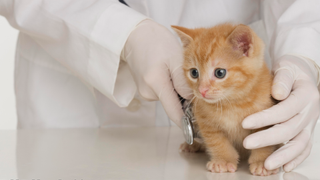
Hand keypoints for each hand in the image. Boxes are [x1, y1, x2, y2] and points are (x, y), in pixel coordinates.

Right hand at [121, 19, 191, 126]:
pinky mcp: (145, 89)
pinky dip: (170, 85)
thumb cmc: (157, 42)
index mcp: (156, 84)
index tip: (198, 126)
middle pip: (174, 104)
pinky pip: (163, 92)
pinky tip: (168, 71)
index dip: (187, 122)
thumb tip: (191, 100)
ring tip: (175, 70)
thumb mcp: (176, 57)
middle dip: (185, 98)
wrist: (135, 36)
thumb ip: (183, 82)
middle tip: (191, 80)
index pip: (174, 112)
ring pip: (169, 97)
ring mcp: (145, 92)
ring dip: (177, 89)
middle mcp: (148, 92)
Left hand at [242, 55, 319, 171]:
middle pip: (289, 129)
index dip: (265, 118)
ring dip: (282, 155)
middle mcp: (310, 112)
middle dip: (267, 138)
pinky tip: (284, 167)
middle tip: (246, 143)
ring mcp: (310, 124)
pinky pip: (304, 148)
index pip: (284, 110)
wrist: (303, 76)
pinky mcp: (307, 131)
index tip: (244, 122)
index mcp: (306, 95)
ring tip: (267, 165)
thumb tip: (278, 93)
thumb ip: (283, 79)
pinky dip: (295, 159)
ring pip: (299, 144)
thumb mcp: (287, 68)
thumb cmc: (291, 71)